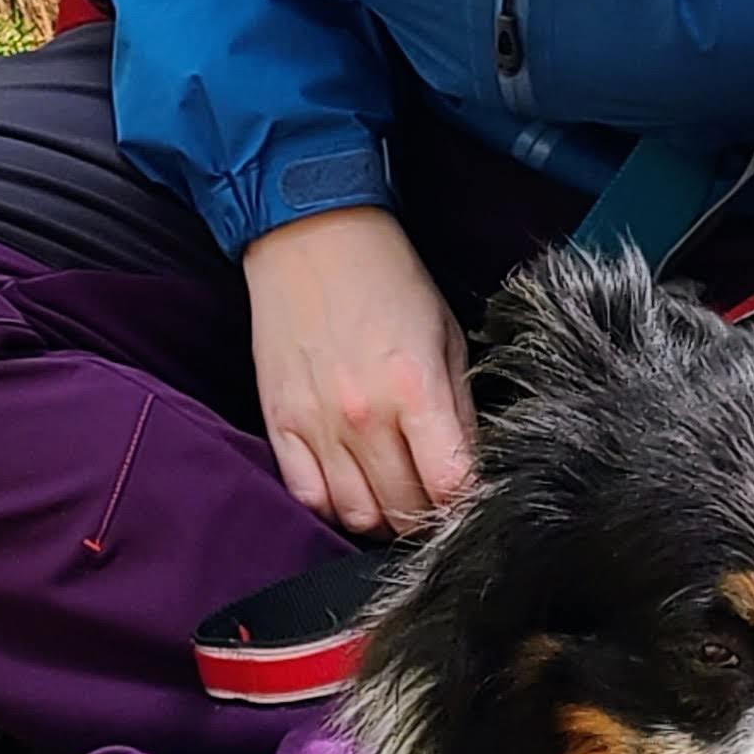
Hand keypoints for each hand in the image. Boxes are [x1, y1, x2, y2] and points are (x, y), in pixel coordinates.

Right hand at [240, 205, 477, 538]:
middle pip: (404, 510)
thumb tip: (471, 465)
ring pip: (356, 515)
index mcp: (415, 388)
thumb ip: (460, 407)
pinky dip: (334, 507)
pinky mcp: (280, 422)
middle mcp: (365, 415)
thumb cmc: (387, 278)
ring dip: (383, 519)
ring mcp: (317, 423)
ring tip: (396, 496)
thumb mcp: (445, 334)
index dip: (468, 505)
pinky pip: (308, 496)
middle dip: (428, 515)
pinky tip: (352, 489)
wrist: (311, 235)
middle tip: (435, 499)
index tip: (472, 500)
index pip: (451, 486)